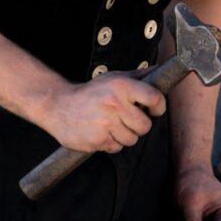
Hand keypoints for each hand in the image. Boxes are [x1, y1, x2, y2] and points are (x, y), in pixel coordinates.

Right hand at [39, 75, 164, 152]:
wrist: (57, 105)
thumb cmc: (91, 92)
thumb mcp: (113, 78)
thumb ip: (139, 77)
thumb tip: (163, 72)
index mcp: (121, 86)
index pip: (154, 98)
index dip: (159, 107)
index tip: (154, 110)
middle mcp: (114, 103)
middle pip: (145, 126)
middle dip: (138, 125)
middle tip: (125, 119)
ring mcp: (105, 123)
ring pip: (132, 140)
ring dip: (124, 136)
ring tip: (110, 125)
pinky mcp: (97, 140)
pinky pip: (116, 148)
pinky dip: (111, 143)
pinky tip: (100, 132)